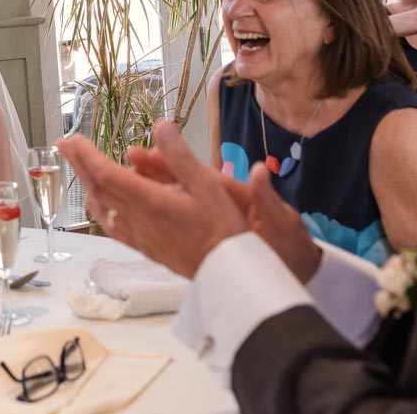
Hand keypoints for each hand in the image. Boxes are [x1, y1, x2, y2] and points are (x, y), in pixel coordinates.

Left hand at [57, 121, 247, 277]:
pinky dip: (99, 209)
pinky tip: (98, 205)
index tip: (74, 139)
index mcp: (150, 202)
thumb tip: (161, 126)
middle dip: (78, 164)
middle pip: (97, 188)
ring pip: (101, 208)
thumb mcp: (210, 186)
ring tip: (78, 168)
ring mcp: (138, 236)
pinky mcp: (144, 247)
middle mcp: (138, 220)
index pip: (106, 174)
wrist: (228, 274)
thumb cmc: (224, 230)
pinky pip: (112, 227)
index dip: (87, 155)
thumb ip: (181, 156)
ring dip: (86, 184)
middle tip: (63, 144)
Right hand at [125, 144, 321, 281]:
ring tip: (122, 178)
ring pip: (174, 199)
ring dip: (150, 187)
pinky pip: (175, 221)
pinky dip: (155, 213)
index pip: (198, 174)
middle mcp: (217, 201)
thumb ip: (266, 196)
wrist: (294, 266)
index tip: (148, 151)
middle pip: (180, 181)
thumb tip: (259, 169)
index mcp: (233, 194)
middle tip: (128, 156)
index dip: (173, 162)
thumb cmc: (288, 242)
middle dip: (154, 169)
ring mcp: (208, 216)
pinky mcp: (203, 233)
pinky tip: (133, 212)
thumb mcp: (279, 220)